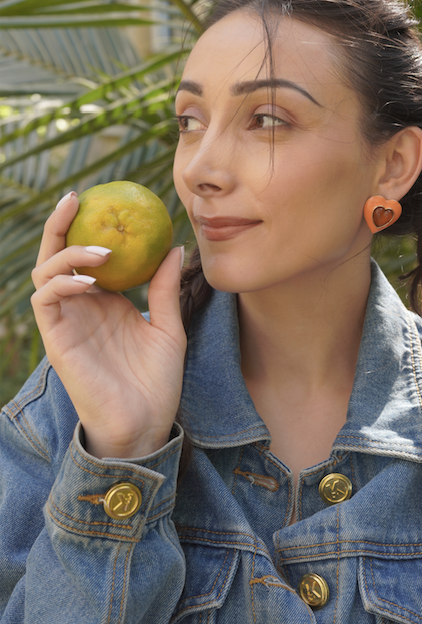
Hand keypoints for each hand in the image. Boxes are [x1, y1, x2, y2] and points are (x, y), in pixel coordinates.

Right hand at [31, 192, 186, 458]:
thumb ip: (165, 288)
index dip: (89, 227)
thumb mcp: (169, 327)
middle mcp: (81, 307)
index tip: (106, 199)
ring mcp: (66, 322)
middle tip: (76, 198)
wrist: (146, 424)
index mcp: (106, 302)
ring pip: (46, 272)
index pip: (88, 255)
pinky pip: (45, 300)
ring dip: (68, 254)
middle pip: (58, 255)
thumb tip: (175, 246)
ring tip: (103, 253)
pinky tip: (88, 281)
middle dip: (61, 224)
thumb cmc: (158, 381)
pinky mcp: (57, 339)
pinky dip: (61, 282)